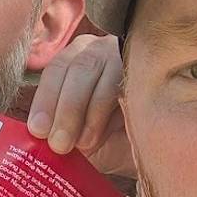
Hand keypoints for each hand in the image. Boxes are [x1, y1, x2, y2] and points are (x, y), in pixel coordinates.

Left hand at [19, 33, 135, 178]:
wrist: (161, 146)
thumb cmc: (117, 139)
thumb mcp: (82, 136)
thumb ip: (61, 132)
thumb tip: (35, 143)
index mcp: (78, 61)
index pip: (57, 71)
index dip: (45, 100)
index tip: (37, 130)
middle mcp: (99, 50)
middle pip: (73, 68)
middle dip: (62, 109)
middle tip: (58, 144)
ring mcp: (123, 52)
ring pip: (92, 70)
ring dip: (82, 112)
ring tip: (82, 145)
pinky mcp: (145, 62)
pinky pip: (119, 80)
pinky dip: (104, 109)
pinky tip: (101, 134)